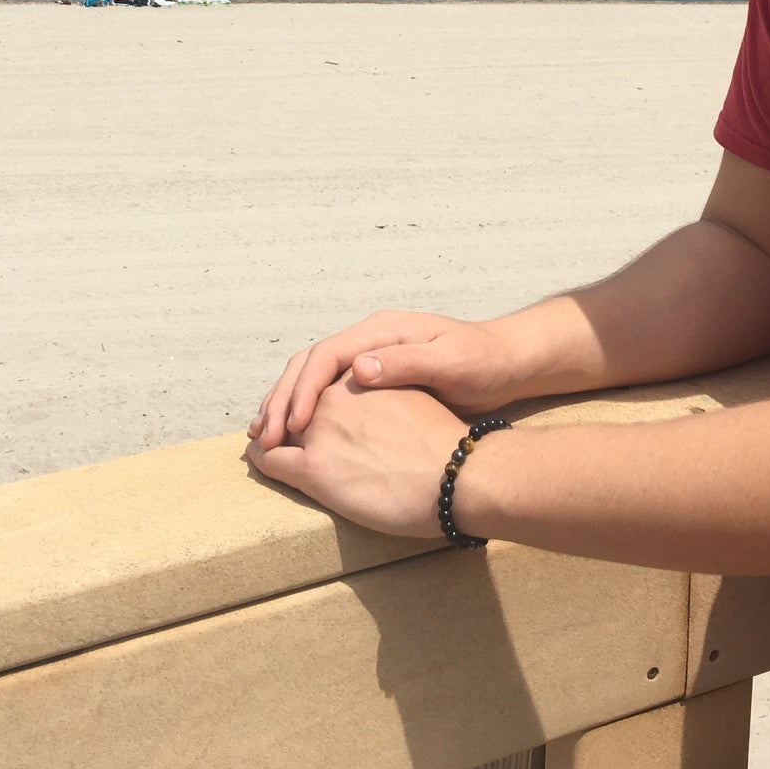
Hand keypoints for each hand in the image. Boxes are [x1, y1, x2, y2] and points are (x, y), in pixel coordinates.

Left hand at [245, 376, 466, 538]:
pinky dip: (263, 458)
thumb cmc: (446, 441)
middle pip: (296, 397)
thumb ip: (386, 387)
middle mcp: (336, 396)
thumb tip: (370, 389)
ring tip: (262, 440)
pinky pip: (273, 460)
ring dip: (269, 431)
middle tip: (268, 424)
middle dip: (280, 409)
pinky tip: (261, 459)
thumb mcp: (414, 394)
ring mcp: (322, 431)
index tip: (299, 401)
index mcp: (362, 373)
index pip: (320, 373)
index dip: (305, 388)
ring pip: (280, 426)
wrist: (458, 475)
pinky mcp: (315, 469)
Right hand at [248, 309, 518, 449]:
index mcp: (381, 330)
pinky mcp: (374, 379)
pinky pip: (327, 392)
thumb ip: (405, 363)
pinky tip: (296, 437)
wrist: (506, 362)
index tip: (295, 425)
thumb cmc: (482, 361)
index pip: (325, 355)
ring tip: (264, 438)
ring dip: (286, 406)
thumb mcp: (450, 361)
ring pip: (312, 378)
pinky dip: (306, 411)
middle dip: (283, 398)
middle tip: (263, 436)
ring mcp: (369, 358)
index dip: (304, 389)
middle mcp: (368, 340)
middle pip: (308, 364)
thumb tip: (358, 367)